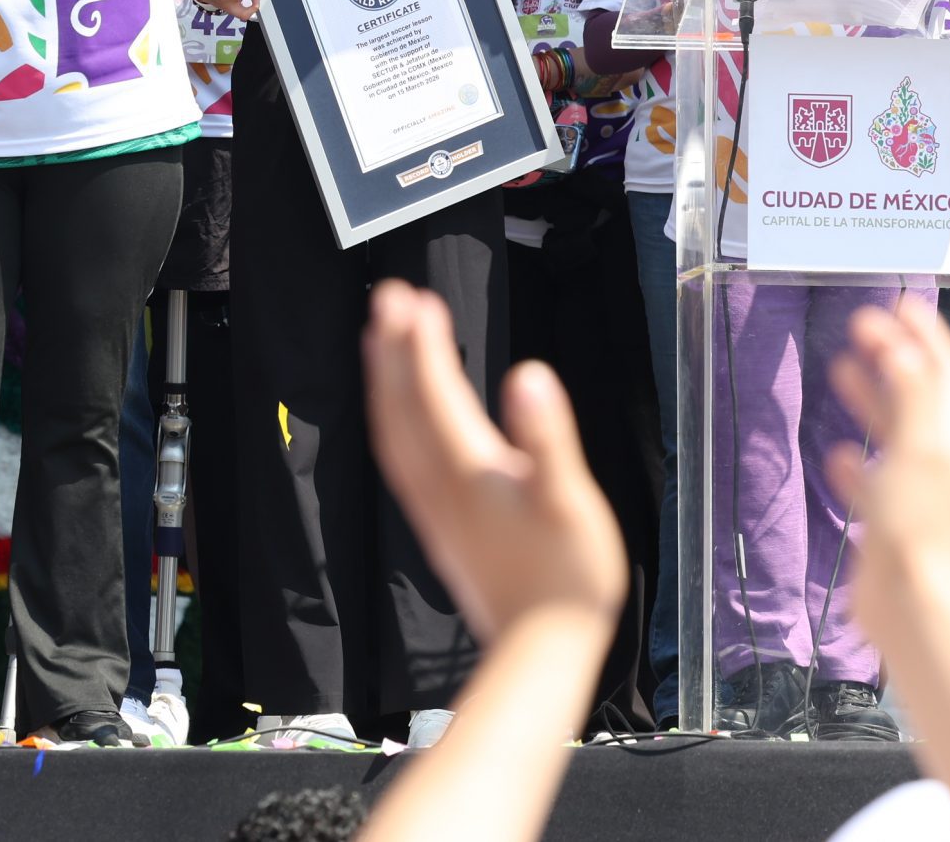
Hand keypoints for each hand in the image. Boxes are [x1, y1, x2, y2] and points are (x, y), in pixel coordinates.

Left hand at [364, 280, 625, 643]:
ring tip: (378, 340)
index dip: (423, 344)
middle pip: (400, 406)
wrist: (540, 652)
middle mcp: (439, 486)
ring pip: (392, 433)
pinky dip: (391, 424)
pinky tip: (397, 415)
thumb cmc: (567, 578)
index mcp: (471, 471)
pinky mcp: (437, 526)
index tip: (416, 298)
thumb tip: (529, 377)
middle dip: (391, 349)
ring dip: (383, 382)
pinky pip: (399, 461)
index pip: (434, 394)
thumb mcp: (570, 502)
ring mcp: (433, 508)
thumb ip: (548, 437)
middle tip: (387, 297)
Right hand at [825, 296, 949, 593]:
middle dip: (895, 355)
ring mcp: (914, 491)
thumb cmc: (915, 524)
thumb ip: (909, 395)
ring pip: (894, 432)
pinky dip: (855, 462)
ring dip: (871, 397)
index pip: (945, 372)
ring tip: (842, 371)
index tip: (903, 303)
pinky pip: (872, 481)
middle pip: (919, 394)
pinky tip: (836, 454)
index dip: (927, 335)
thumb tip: (902, 348)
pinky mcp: (888, 520)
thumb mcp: (917, 447)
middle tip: (863, 324)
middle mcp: (937, 460)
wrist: (909, 600)